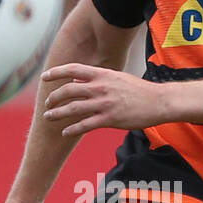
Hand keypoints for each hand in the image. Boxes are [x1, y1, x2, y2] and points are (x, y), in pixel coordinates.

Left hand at [41, 64, 168, 135]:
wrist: (158, 102)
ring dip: (57, 114)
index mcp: (102, 75)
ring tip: (49, 117)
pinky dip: (71, 129)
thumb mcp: (116, 78)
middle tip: (47, 104)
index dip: (55, 72)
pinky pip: (84, 125)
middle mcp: (100, 87)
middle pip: (68, 91)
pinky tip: (65, 132)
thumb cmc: (138, 90)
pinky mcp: (109, 119)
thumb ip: (97, 79)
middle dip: (53, 98)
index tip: (44, 77)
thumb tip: (76, 80)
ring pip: (72, 109)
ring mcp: (104, 104)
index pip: (72, 69)